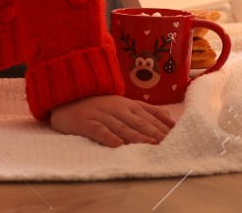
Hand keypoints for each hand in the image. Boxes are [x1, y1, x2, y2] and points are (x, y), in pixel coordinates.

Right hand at [49, 94, 175, 146]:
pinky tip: (117, 145)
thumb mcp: (124, 104)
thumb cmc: (99, 104)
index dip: (162, 127)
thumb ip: (146, 110)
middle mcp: (117, 108)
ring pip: (121, 127)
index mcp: (128, 104)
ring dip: (137, 137)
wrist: (67, 96)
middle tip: (167, 143)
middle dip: (154, 133)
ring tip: (149, 145)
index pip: (149, 116)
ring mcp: (101, 114)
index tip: (175, 136)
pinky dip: (108, 137)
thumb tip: (169, 119)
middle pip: (138, 122)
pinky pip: (98, 130)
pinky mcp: (85, 122)